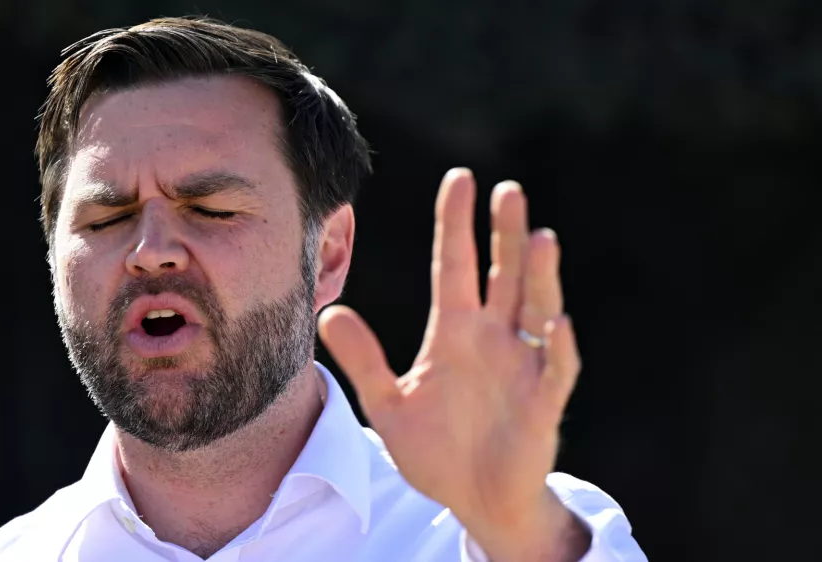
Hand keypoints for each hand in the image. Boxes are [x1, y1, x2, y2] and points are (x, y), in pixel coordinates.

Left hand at [318, 168, 584, 560]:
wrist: (474, 500)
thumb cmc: (437, 451)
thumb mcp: (389, 405)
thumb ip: (363, 361)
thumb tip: (330, 313)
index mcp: (455, 333)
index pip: (455, 266)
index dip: (456, 224)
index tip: (460, 180)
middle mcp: (493, 339)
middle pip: (502, 275)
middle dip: (505, 234)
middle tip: (507, 190)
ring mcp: (521, 368)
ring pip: (535, 310)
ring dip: (539, 277)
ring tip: (539, 238)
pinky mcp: (542, 405)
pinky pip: (555, 371)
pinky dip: (558, 348)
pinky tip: (557, 324)